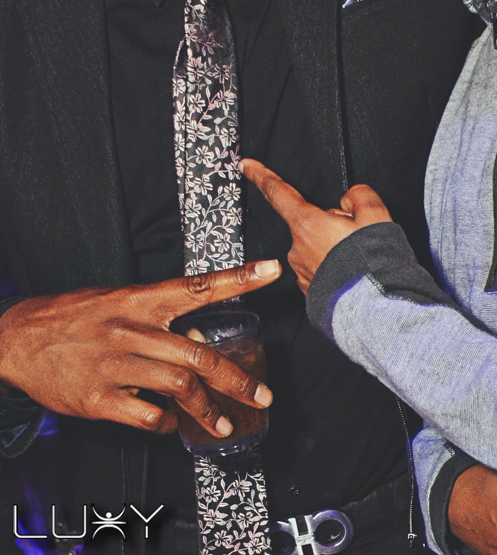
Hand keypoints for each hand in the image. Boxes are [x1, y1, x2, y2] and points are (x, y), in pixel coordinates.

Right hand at [0, 260, 279, 436]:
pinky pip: (146, 415)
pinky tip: (169, 424)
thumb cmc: (75, 316)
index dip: (239, 278)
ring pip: (178, 387)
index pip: (199, 285)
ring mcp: (114, 364)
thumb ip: (158, 318)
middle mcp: (131, 329)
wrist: (18, 337)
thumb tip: (197, 340)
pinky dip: (165, 423)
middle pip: (197, 354)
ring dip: (208, 410)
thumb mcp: (118, 302)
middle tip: (262, 396)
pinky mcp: (97, 398)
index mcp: (140, 299)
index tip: (272, 270)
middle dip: (237, 379)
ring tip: (224, 424)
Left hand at [241, 159, 390, 293]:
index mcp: (307, 224)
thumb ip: (359, 196)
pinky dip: (336, 271)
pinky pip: (322, 272)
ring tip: (362, 261)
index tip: (246, 165)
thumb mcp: (375, 214)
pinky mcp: (311, 294)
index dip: (261, 176)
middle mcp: (297, 249)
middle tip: (359, 237)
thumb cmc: (372, 264)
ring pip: (318, 249)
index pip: (279, 193)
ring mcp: (303, 274)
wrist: (375, 311)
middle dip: (331, 226)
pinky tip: (354, 277)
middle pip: (311, 224)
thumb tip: (349, 200)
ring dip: (336, 250)